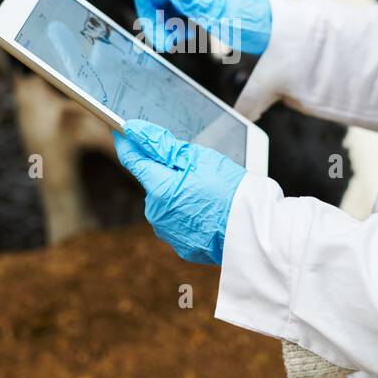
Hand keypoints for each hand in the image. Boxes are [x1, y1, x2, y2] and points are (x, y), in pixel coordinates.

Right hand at [89, 0, 271, 54]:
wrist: (270, 29)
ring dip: (161, 29)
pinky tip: (185, 39)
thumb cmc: (248, 20)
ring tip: (179, 43)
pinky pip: (169, 18)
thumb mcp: (222, 12)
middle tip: (165, 45)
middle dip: (151, 22)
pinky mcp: (191, 8)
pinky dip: (171, 30)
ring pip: (157, 10)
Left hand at [113, 119, 247, 265]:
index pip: (133, 160)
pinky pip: (179, 222)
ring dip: (180, 195)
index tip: (124, 131)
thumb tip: (134, 130)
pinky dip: (190, 214)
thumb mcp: (197, 158)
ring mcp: (168, 232)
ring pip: (167, 203)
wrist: (254, 230)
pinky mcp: (182, 246)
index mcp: (158, 188)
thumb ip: (161, 145)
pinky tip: (210, 211)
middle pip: (154, 182)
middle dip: (168, 173)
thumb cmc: (230, 189)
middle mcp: (156, 213)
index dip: (129, 144)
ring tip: (209, 194)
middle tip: (196, 170)